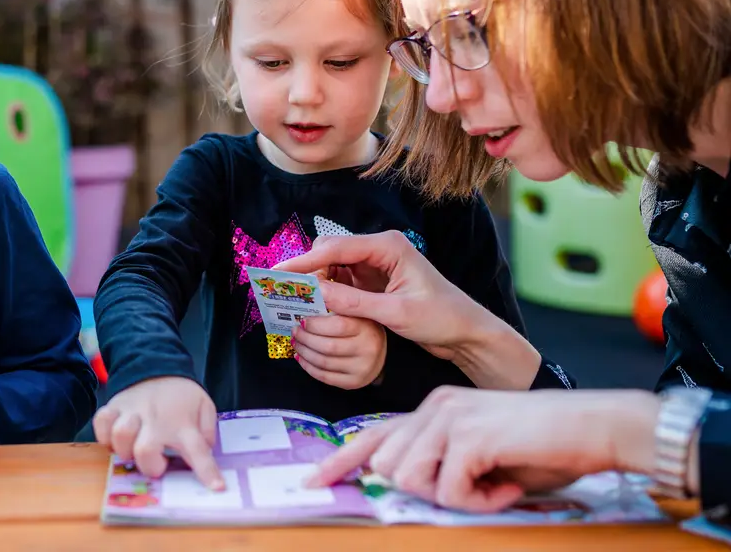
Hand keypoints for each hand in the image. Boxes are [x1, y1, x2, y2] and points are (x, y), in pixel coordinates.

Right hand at [92, 376, 223, 489]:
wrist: (157, 363)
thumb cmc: (181, 394)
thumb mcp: (204, 406)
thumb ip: (207, 431)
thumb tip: (204, 452)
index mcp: (182, 423)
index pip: (198, 450)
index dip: (207, 472)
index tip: (216, 487)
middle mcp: (156, 419)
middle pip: (145, 451)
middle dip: (149, 466)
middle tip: (156, 462)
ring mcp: (132, 411)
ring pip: (120, 436)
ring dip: (125, 450)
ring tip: (133, 448)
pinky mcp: (114, 405)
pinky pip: (101, 423)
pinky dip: (104, 435)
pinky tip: (114, 438)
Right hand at [276, 232, 539, 388]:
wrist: (468, 332)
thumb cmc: (442, 318)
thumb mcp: (394, 313)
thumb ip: (352, 302)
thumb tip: (314, 295)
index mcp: (387, 246)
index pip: (335, 248)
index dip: (303, 261)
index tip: (278, 274)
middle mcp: (380, 249)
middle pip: (330, 253)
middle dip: (306, 271)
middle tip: (282, 292)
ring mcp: (377, 264)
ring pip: (334, 267)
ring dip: (316, 283)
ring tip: (293, 301)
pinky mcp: (375, 280)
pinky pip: (343, 281)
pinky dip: (328, 292)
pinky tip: (316, 306)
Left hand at [292, 306, 385, 389]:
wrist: (379, 355)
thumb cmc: (361, 329)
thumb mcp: (356, 313)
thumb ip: (337, 304)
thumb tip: (311, 292)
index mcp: (367, 327)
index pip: (338, 326)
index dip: (315, 324)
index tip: (302, 320)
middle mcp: (367, 349)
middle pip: (327, 346)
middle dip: (305, 338)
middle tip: (295, 331)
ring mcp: (361, 368)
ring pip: (323, 362)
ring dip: (303, 352)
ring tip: (296, 342)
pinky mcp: (353, 382)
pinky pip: (324, 377)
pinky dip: (308, 367)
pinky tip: (301, 357)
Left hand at [305, 386, 662, 512]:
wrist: (593, 426)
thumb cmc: (544, 446)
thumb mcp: (482, 455)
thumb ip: (444, 464)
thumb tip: (408, 486)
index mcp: (434, 409)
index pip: (375, 434)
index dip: (342, 460)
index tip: (315, 482)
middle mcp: (435, 407)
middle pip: (388, 466)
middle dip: (424, 491)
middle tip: (474, 489)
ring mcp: (450, 418)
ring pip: (410, 478)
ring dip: (453, 497)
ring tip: (492, 486)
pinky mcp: (469, 436)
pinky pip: (448, 490)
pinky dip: (478, 502)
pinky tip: (506, 487)